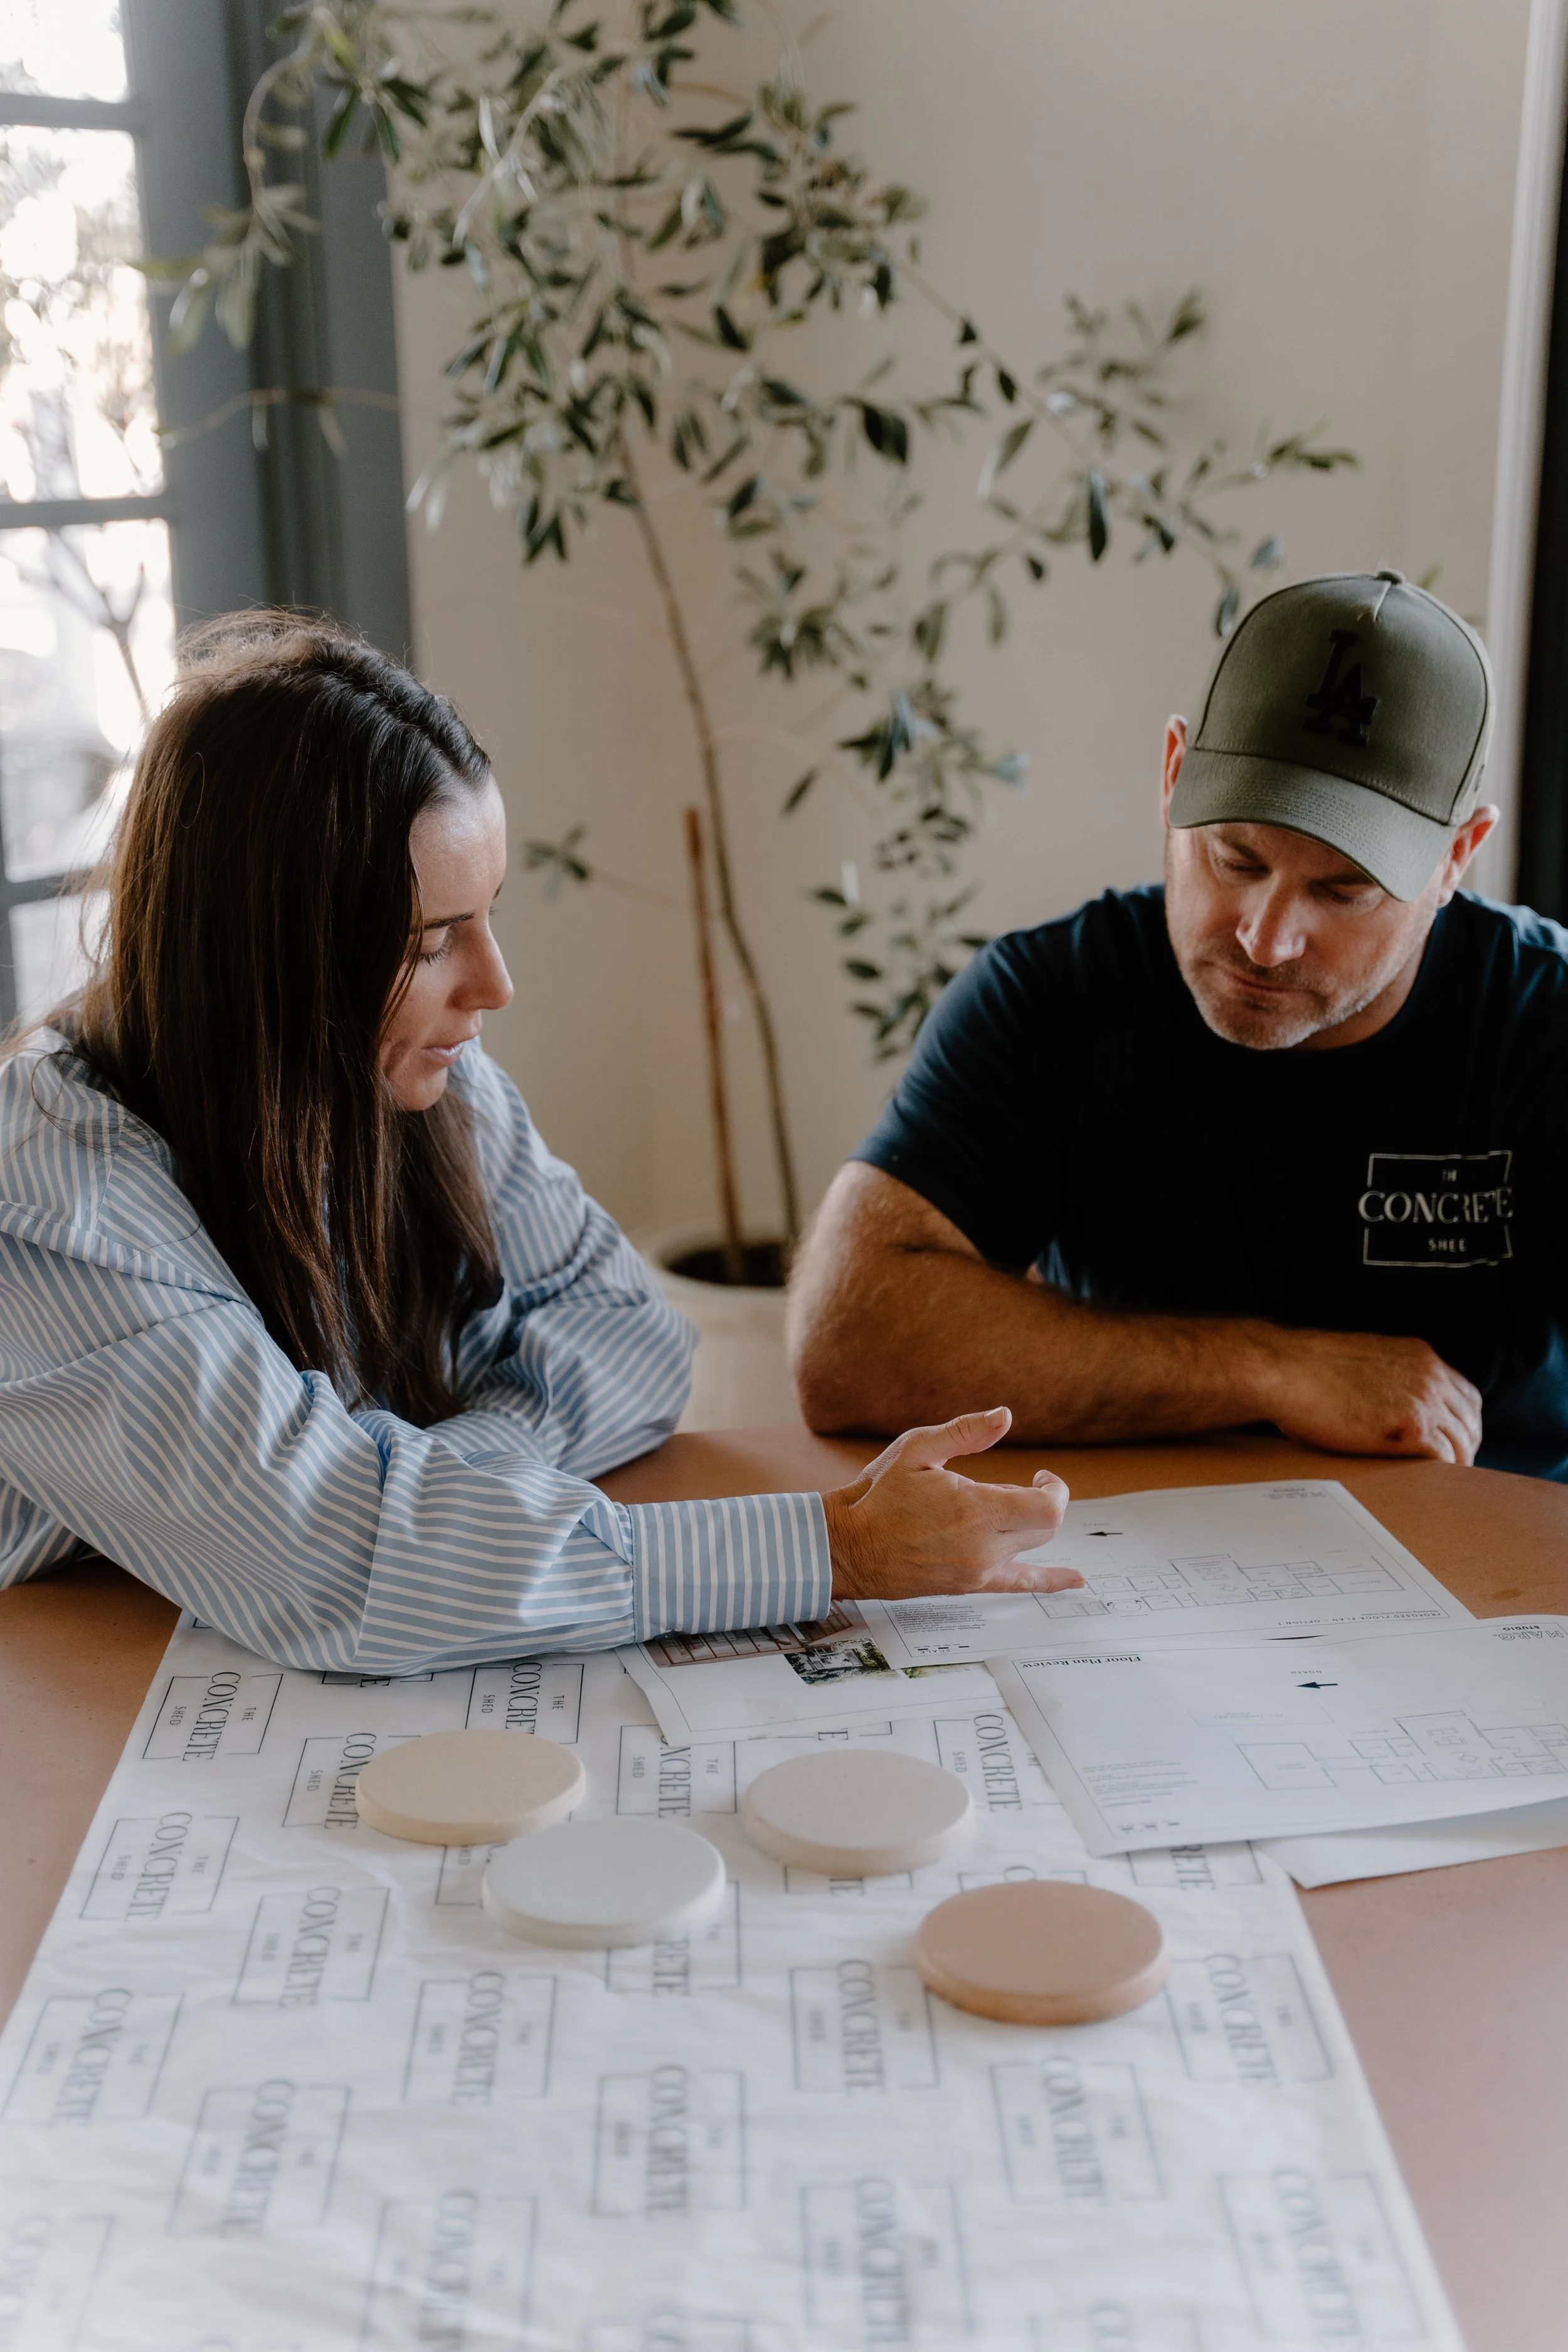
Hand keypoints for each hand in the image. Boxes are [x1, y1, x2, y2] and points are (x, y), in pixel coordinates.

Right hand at [821, 1406, 1080, 1600]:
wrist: (849, 1546)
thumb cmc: (877, 1496)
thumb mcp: (917, 1449)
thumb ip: (966, 1432)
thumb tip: (1005, 1416)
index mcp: (976, 1510)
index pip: (1048, 1507)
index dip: (1055, 1488)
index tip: (1041, 1475)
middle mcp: (984, 1546)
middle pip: (1045, 1527)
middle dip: (1041, 1502)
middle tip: (1022, 1486)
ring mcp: (979, 1570)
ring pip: (1032, 1549)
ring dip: (1030, 1526)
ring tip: (1008, 1510)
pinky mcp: (970, 1585)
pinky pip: (1021, 1585)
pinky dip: (1051, 1581)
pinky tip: (1075, 1580)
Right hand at [1257, 1329, 1481, 1464]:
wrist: (1284, 1369)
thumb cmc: (1306, 1368)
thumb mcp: (1362, 1361)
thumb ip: (1387, 1378)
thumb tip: (1385, 1404)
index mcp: (1419, 1355)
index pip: (1465, 1394)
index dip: (1461, 1422)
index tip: (1450, 1440)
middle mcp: (1430, 1375)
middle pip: (1470, 1420)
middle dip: (1463, 1445)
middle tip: (1449, 1467)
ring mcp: (1423, 1400)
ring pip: (1461, 1441)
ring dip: (1453, 1463)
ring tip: (1435, 1480)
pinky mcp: (1411, 1427)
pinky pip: (1443, 1457)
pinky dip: (1440, 1472)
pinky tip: (1425, 1480)